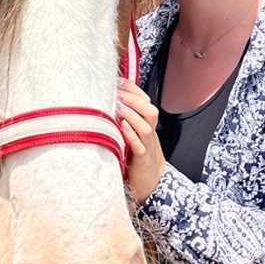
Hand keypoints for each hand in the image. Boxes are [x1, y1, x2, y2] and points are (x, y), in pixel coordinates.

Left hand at [117, 77, 165, 203]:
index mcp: (147, 124)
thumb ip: (127, 118)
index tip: (119, 82)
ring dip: (132, 115)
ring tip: (119, 108)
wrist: (152, 181)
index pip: (145, 101)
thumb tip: (112, 100)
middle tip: (118, 94)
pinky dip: (131, 136)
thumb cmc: (140, 155)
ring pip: (146, 127)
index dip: (133, 90)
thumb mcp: (135, 133)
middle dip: (134, 100)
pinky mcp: (142, 160)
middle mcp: (149, 132)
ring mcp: (147, 145)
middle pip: (150, 110)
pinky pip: (139, 146)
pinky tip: (121, 128)